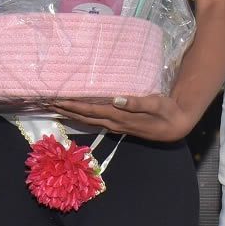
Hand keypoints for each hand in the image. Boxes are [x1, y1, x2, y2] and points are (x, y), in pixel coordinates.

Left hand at [50, 93, 198, 141]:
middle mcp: (114, 123)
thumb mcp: (155, 104)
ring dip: (71, 115)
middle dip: (65, 110)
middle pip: (84, 117)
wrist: (177, 126)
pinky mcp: (120, 125)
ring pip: (88, 121)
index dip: (72, 105)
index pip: (90, 110)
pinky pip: (96, 121)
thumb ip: (135, 103)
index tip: (57, 100)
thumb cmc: (167, 112)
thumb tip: (115, 99)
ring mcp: (116, 126)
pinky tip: (77, 113)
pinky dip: (83, 117)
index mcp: (119, 116)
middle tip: (47, 103)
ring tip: (56, 108)